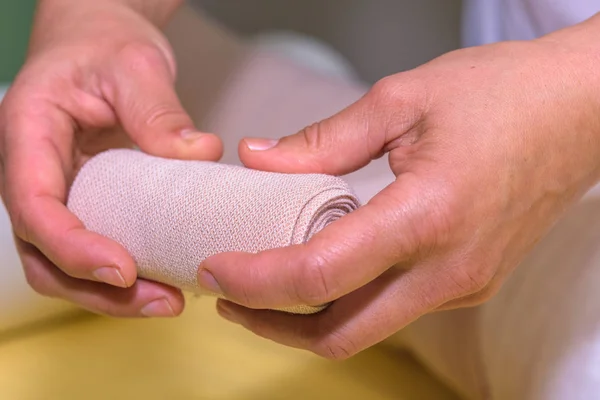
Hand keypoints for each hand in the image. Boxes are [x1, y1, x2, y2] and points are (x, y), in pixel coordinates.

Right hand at [0, 0, 221, 317]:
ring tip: (167, 301)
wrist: (98, 41)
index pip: (32, 204)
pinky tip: (163, 278)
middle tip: (160, 300)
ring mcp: (56, 192)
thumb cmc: (104, 45)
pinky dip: (123, 274)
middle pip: (43, 253)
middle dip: (96, 289)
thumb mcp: (134, 65)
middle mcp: (32, 172)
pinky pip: (92, 248)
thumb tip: (199, 155)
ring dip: (111, 294)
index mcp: (27, 133)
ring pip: (63, 264)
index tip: (122, 269)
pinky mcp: (85, 201)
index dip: (71, 246)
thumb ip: (159, 110)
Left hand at [198, 19, 599, 357]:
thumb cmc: (503, 94)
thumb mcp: (402, 99)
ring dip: (307, 318)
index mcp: (428, 216)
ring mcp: (462, 285)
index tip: (216, 264)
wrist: (582, 111)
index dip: (255, 279)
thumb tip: (258, 158)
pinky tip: (322, 269)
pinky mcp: (468, 283)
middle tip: (228, 293)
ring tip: (264, 284)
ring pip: (366, 330)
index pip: (319, 275)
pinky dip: (346, 301)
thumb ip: (322, 140)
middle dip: (271, 324)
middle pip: (339, 333)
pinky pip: (393, 310)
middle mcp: (447, 269)